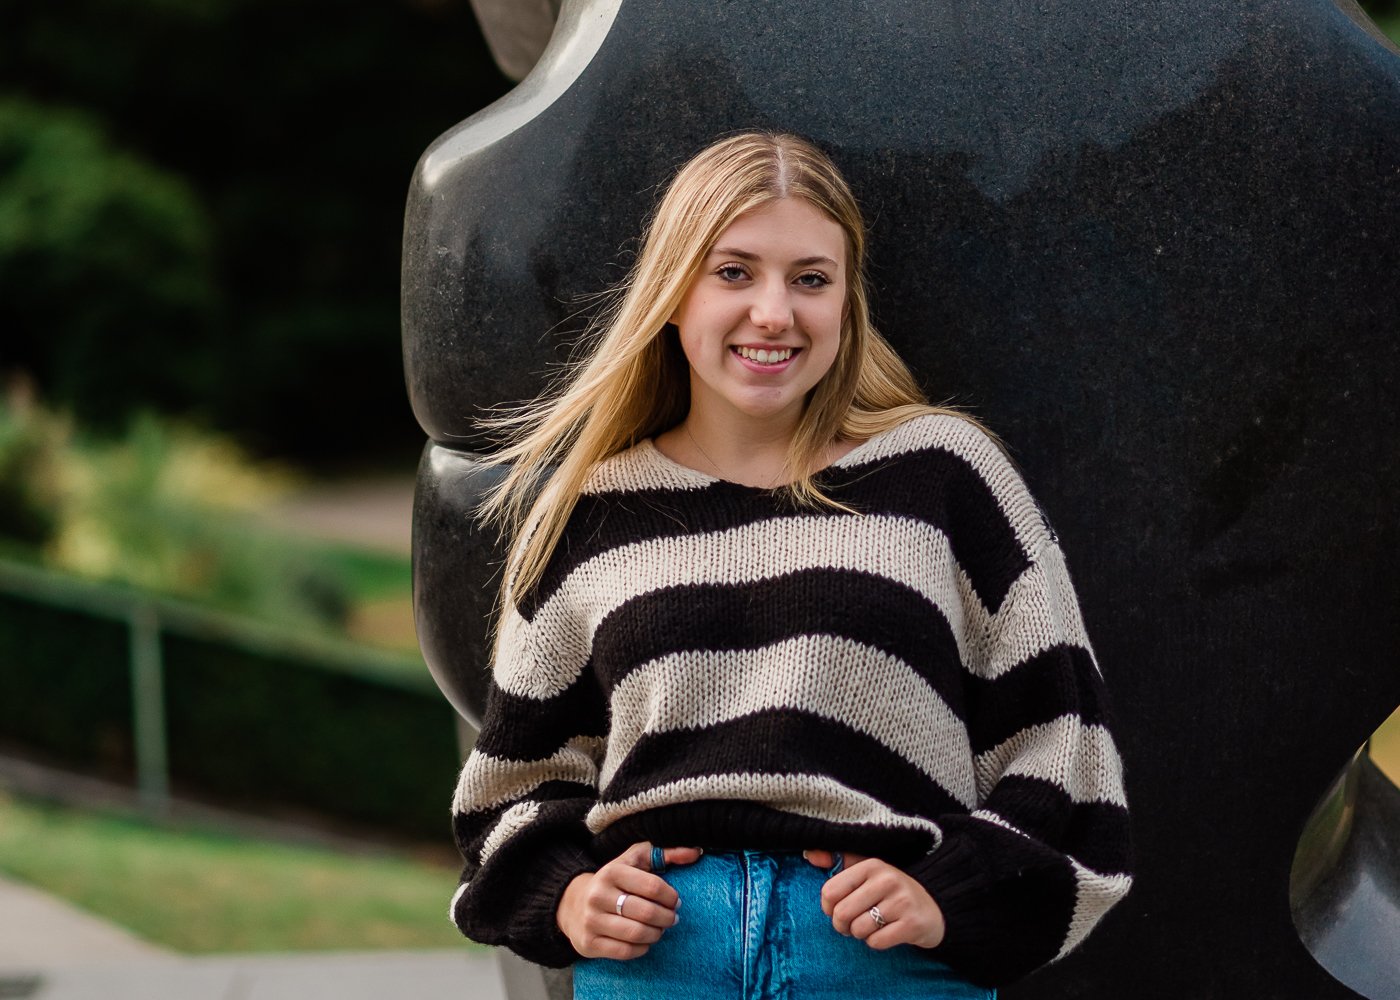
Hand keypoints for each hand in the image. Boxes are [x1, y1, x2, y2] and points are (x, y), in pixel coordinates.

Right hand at [557, 841, 702, 959]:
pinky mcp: (589, 943)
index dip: (671, 897)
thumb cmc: (615, 881)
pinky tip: (645, 941)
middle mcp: (598, 895)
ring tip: (660, 929)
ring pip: (637, 934)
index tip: (675, 901)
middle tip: (672, 919)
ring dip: (656, 934)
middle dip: (667, 918)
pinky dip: (642, 948)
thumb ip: (667, 853)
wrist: (573, 904)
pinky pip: (625, 951)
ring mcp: (591, 920)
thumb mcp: (635, 860)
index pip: (653, 886)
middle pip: (646, 913)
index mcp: (612, 871)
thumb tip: (696, 852)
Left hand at [802, 849, 945, 949]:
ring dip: (860, 934)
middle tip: (853, 924)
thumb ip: (839, 862)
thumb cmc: (890, 891)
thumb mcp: (868, 872)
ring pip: (859, 929)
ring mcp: (902, 901)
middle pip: (842, 913)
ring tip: (872, 926)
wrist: (934, 907)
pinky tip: (887, 933)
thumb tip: (809, 854)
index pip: (829, 891)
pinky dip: (876, 943)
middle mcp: (887, 879)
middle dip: (843, 926)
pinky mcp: (912, 924)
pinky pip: (876, 942)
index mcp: (871, 865)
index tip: (839, 909)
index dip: (829, 908)